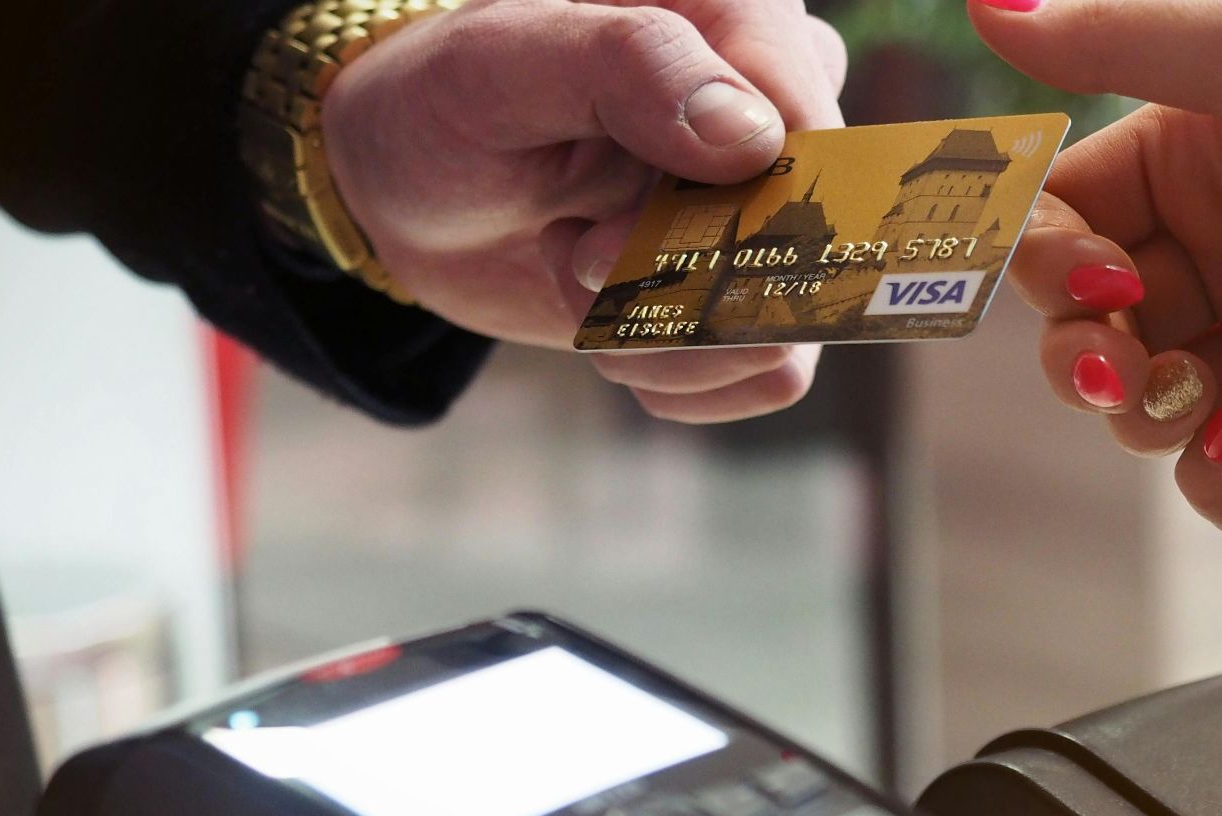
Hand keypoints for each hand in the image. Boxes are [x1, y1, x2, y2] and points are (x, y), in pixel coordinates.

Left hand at [321, 0, 846, 421]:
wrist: (412, 190)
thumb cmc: (447, 102)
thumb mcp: (498, 64)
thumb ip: (626, 68)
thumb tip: (752, 140)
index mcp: (739, 21)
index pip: (809, 138)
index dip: (723, 218)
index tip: (603, 240)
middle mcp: (779, 111)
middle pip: (803, 243)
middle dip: (672, 280)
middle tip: (571, 251)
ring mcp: (771, 208)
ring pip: (788, 325)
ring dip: (664, 335)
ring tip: (577, 273)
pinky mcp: (751, 290)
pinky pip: (771, 373)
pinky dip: (675, 373)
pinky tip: (607, 322)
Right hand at [972, 0, 1221, 529]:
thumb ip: (1114, 37)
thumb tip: (988, 4)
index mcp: (1201, 164)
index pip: (1066, 220)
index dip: (1042, 256)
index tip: (1076, 270)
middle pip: (1087, 325)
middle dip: (1075, 351)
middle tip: (1113, 355)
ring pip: (1142, 408)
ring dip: (1135, 412)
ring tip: (1190, 390)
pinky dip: (1208, 476)